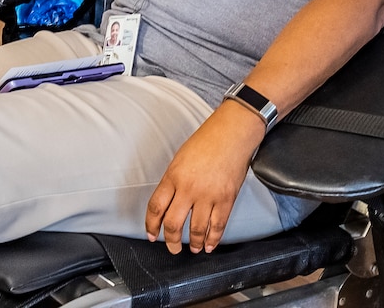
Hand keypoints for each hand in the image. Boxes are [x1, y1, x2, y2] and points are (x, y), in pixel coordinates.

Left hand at [144, 103, 263, 253]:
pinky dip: (213, 240)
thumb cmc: (205, 142)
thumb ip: (173, 182)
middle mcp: (189, 188)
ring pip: (196, 230)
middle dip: (171, 242)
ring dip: (193, 243)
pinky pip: (218, 226)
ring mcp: (209, 196)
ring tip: (193, 248)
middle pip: (173, 224)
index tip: (151, 235)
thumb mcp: (180, 159)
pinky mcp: (226, 200)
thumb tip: (168, 205)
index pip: (156, 207)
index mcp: (173, 176)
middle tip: (172, 248)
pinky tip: (209, 245)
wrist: (232, 134)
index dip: (151, 225)